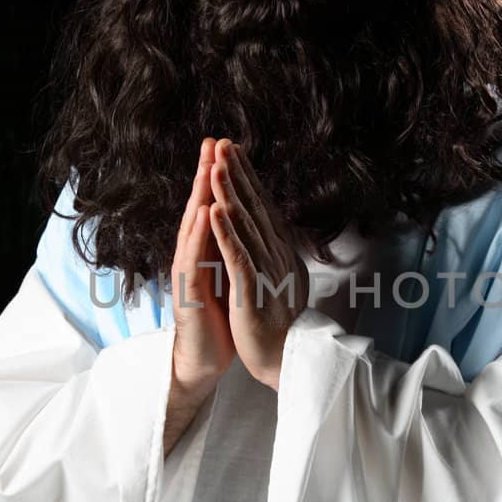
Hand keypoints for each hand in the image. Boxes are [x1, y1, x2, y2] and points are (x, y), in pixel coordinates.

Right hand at [170, 137, 234, 393]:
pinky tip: (204, 213)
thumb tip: (239, 221)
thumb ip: (228, 248)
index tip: (229, 147)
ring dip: (200, 196)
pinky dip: (198, 235)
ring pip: (192, 229)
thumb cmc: (217, 317)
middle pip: (199, 209)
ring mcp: (187, 274)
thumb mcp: (226, 275)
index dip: (220, 179)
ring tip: (208, 167)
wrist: (204, 359)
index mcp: (207, 252)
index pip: (213, 208)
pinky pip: (193, 260)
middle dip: (206, 175)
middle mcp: (193, 257)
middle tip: (213, 141)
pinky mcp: (188, 293)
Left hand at [208, 139, 309, 390]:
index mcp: (278, 250)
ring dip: (230, 194)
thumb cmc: (279, 321)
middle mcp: (274, 254)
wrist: (286, 358)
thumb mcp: (279, 275)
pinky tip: (214, 211)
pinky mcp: (252, 291)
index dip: (246, 176)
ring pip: (244, 225)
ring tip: (216, 166)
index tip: (232, 149)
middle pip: (253, 206)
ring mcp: (265, 271)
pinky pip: (237, 257)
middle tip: (223, 143)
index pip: (260, 205)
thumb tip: (273, 227)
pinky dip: (225, 233)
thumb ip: (274, 249)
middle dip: (237, 173)